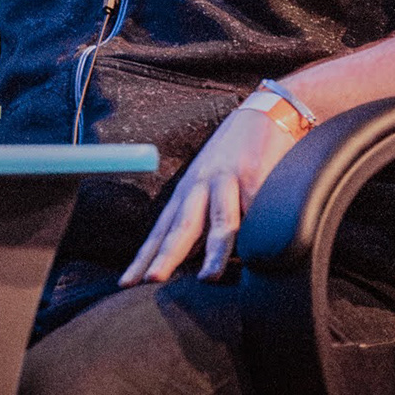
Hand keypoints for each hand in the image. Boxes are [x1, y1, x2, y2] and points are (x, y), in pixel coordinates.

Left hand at [119, 107, 299, 285]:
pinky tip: (254, 254)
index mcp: (188, 190)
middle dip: (166, 255)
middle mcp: (202, 184)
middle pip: (181, 225)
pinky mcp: (258, 176)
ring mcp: (230, 180)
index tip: (127, 284)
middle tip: (152, 282)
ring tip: (208, 277)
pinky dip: (254, 233)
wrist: (267, 111)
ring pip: (220, 221)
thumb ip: (202, 217)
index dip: (145, 257)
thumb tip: (190, 258)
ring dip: (214, 251)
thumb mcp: (210, 181)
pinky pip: (255, 210)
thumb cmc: (237, 152)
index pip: (161, 229)